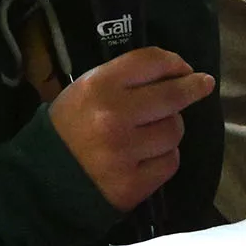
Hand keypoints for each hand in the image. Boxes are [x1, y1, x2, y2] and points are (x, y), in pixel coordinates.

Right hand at [48, 47, 215, 211]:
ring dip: (170, 129)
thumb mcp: (85, 90)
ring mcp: (125, 152)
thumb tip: (173, 73)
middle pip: (172, 96)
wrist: (42, 182)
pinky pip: (170, 162)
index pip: (151, 62)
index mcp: (98, 86)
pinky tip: (147, 157)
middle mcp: (114, 116)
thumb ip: (124, 78)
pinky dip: (164, 158)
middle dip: (193, 88)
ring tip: (152, 133)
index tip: (186, 68)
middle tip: (203, 85)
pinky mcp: (133, 183)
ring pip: (174, 131)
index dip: (175, 62)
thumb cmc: (67, 129)